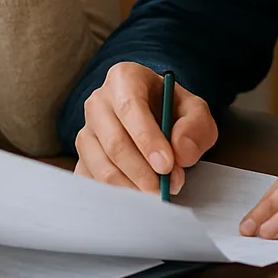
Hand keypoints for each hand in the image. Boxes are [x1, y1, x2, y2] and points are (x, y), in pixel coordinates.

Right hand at [73, 63, 218, 195]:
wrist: (154, 116)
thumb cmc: (172, 110)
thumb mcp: (194, 110)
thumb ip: (196, 126)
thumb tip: (181, 152)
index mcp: (124, 78)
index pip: (129, 107)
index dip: (147, 139)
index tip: (166, 165)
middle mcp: (98, 102)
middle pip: (114, 142)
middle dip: (142, 171)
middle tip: (166, 189)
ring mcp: (86, 131)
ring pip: (101, 166)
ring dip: (131, 187)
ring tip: (157, 194)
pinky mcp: (82, 158)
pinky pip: (92, 183)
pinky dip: (115, 197)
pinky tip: (137, 199)